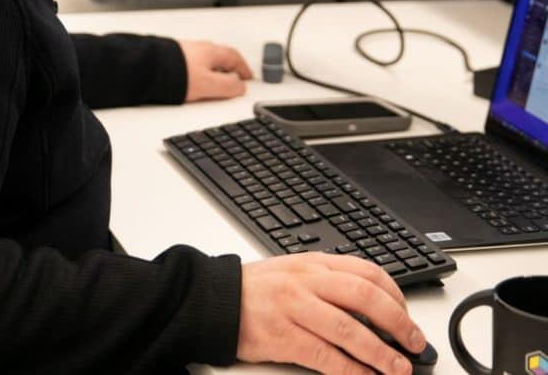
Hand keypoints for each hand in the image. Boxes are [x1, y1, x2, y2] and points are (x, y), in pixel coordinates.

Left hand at [177, 40, 251, 100]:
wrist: (147, 69)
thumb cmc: (173, 73)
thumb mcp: (208, 85)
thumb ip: (228, 86)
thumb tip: (240, 86)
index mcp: (210, 51)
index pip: (234, 57)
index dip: (243, 68)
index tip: (247, 77)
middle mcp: (198, 47)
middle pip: (220, 57)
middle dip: (228, 69)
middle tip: (233, 79)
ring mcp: (184, 52)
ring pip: (205, 61)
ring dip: (213, 71)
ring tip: (213, 84)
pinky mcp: (172, 59)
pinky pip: (191, 65)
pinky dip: (198, 73)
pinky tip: (192, 82)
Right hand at [238, 253, 426, 373]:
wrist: (215, 299)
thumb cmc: (257, 290)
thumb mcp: (295, 273)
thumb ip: (329, 284)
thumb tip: (372, 309)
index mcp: (314, 263)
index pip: (367, 272)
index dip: (396, 296)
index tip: (408, 316)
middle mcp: (307, 281)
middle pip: (365, 297)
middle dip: (398, 323)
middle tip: (414, 343)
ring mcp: (294, 307)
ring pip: (349, 328)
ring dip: (381, 353)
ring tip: (398, 368)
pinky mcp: (283, 336)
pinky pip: (326, 355)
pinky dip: (351, 370)